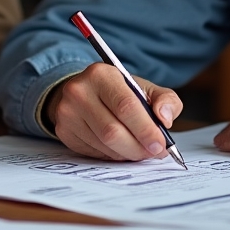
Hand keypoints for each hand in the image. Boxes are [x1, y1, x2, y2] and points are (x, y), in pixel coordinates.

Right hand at [45, 63, 181, 160]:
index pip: (126, 106)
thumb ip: (166, 99)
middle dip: (138, 147)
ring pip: (104, 145)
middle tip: (154, 152)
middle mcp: (79, 91)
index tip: (160, 144)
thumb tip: (165, 119)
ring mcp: (68, 112)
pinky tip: (121, 148)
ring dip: (128, 153)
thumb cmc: (118, 93)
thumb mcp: (144, 88)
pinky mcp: (64, 131)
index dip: (145, 129)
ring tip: (140, 150)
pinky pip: (94, 152)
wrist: (83, 93)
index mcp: (101, 74)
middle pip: (113, 131)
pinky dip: (113, 155)